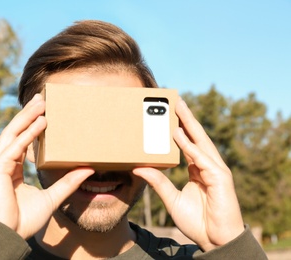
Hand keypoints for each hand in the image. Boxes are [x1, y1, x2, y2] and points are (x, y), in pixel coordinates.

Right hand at [0, 94, 93, 238]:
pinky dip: (28, 133)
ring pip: (14, 133)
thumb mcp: (52, 197)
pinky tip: (41, 122)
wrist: (8, 236)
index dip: (32, 125)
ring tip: (41, 102)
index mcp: (13, 168)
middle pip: (16, 131)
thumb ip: (68, 182)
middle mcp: (4, 162)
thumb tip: (87, 169)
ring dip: (28, 116)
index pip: (22, 140)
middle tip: (42, 98)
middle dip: (29, 114)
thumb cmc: (24, 220)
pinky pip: (16, 146)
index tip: (44, 112)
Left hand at [133, 97, 243, 250]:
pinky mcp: (220, 178)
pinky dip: (189, 146)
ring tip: (177, 107)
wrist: (215, 240)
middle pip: (195, 136)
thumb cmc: (198, 221)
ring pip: (199, 142)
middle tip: (174, 100)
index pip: (188, 143)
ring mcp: (215, 170)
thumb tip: (139, 168)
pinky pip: (201, 158)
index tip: (167, 116)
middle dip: (185, 118)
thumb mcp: (172, 199)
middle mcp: (207, 165)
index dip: (179, 129)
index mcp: (198, 169)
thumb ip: (158, 183)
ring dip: (188, 123)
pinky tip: (177, 133)